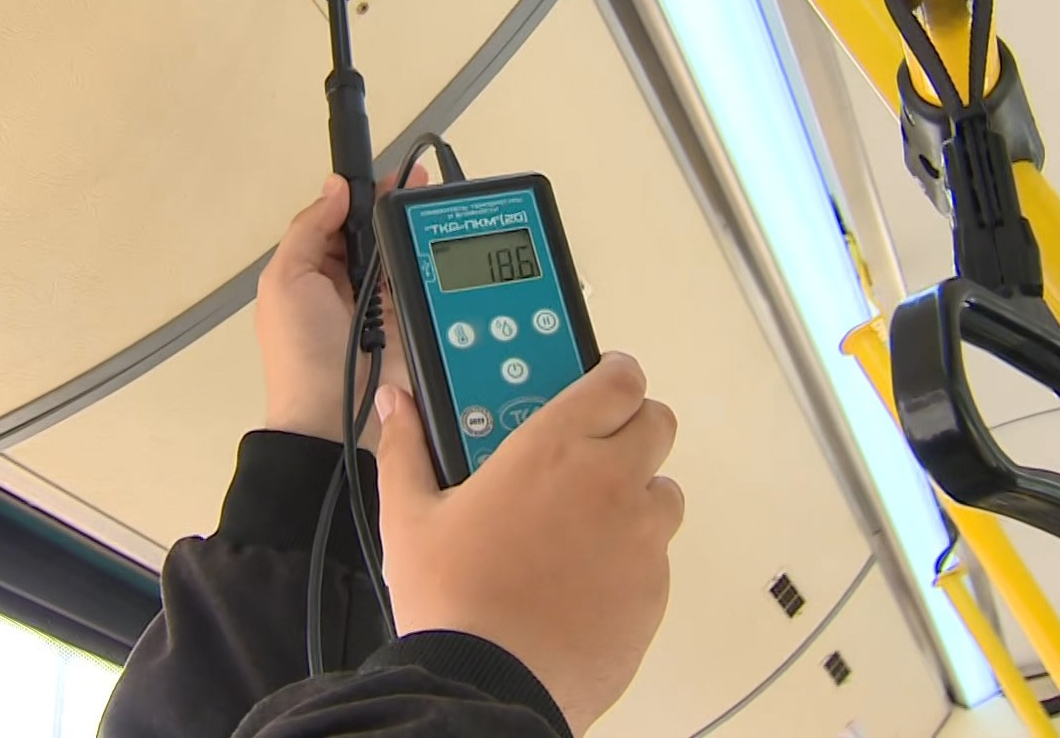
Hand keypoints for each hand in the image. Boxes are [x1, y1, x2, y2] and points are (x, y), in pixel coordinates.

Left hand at [255, 169, 426, 447]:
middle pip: (373, 232)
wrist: (333, 416)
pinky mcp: (402, 321)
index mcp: (308, 267)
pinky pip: (418, 282)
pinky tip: (439, 245)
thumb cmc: (300, 354)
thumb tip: (335, 187)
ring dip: (411, 235)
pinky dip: (426, 266)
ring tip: (432, 209)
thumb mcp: (287, 279)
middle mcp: (342, 281)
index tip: (386, 175)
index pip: (339, 218)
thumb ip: (309, 229)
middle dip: (393, 210)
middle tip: (419, 185)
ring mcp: (374, 301)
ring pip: (397, 253)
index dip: (361, 195)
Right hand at [373, 354, 683, 734]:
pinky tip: (585, 577)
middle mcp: (609, 482)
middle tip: (589, 449)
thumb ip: (406, 449)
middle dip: (629, 426)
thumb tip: (396, 404)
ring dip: (635, 493)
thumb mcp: (409, 517)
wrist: (488, 684)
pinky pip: (657, 555)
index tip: (598, 382)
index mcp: (554, 448)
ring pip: (663, 490)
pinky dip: (631, 556)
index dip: (613, 374)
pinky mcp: (655, 590)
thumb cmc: (451, 599)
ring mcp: (640, 537)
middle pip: (655, 422)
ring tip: (584, 521)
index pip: (618, 378)